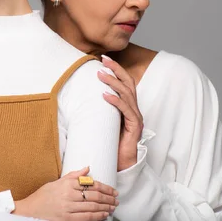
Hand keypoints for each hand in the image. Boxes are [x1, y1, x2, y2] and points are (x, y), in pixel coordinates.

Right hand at [13, 167, 117, 220]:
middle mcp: (68, 195)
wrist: (31, 209)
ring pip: (92, 207)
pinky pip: (86, 218)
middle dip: (108, 198)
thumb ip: (74, 175)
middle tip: (116, 199)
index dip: (105, 188)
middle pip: (94, 196)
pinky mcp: (67, 219)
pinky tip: (103, 215)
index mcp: (67, 184)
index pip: (91, 185)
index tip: (113, 190)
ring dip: (105, 208)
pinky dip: (97, 217)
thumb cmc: (44, 194)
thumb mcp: (58, 181)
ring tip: (112, 207)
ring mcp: (68, 208)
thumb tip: (88, 168)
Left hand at [98, 55, 143, 171]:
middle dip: (116, 69)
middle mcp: (135, 109)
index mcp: (129, 106)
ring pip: (127, 94)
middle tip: (103, 60)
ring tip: (100, 75)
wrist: (122, 163)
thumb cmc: (111, 142)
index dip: (117, 69)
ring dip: (113, 82)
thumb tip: (84, 95)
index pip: (125, 82)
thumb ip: (100, 108)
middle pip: (128, 83)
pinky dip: (116, 101)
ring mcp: (136, 118)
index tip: (104, 59)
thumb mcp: (104, 121)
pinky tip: (105, 95)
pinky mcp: (135, 127)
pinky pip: (126, 110)